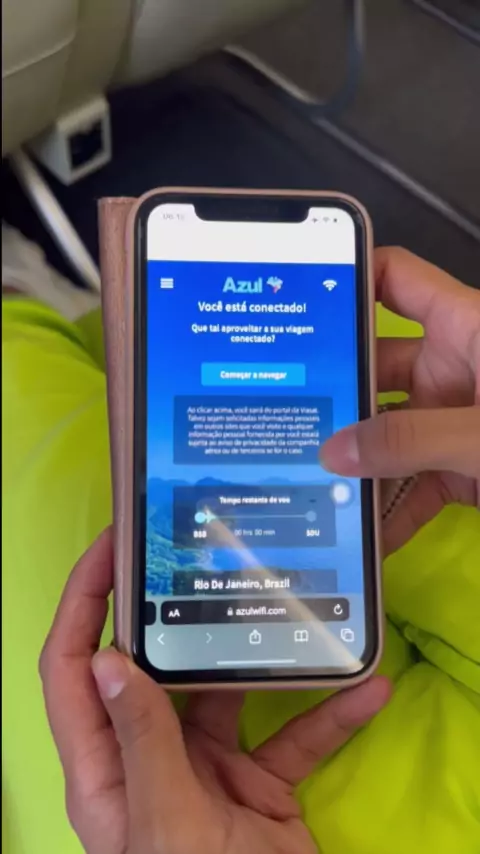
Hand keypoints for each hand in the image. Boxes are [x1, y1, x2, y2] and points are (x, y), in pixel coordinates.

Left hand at [40, 529, 389, 853]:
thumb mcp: (168, 826)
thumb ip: (142, 743)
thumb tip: (107, 659)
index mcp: (104, 768)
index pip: (73, 669)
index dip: (83, 604)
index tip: (111, 547)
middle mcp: (149, 758)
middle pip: (152, 666)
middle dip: (174, 610)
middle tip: (202, 552)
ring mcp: (205, 769)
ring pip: (227, 691)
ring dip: (262, 657)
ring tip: (287, 603)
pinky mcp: (258, 785)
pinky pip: (291, 737)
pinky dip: (329, 715)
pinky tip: (366, 687)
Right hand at [321, 247, 479, 554]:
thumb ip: (410, 440)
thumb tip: (332, 454)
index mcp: (466, 326)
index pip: (395, 280)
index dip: (346, 280)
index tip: (293, 307)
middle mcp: (454, 365)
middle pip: (376, 367)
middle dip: (334, 394)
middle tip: (277, 417)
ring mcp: (456, 418)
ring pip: (390, 432)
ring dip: (357, 460)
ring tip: (304, 480)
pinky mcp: (464, 467)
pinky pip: (415, 481)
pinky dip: (394, 508)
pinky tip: (364, 537)